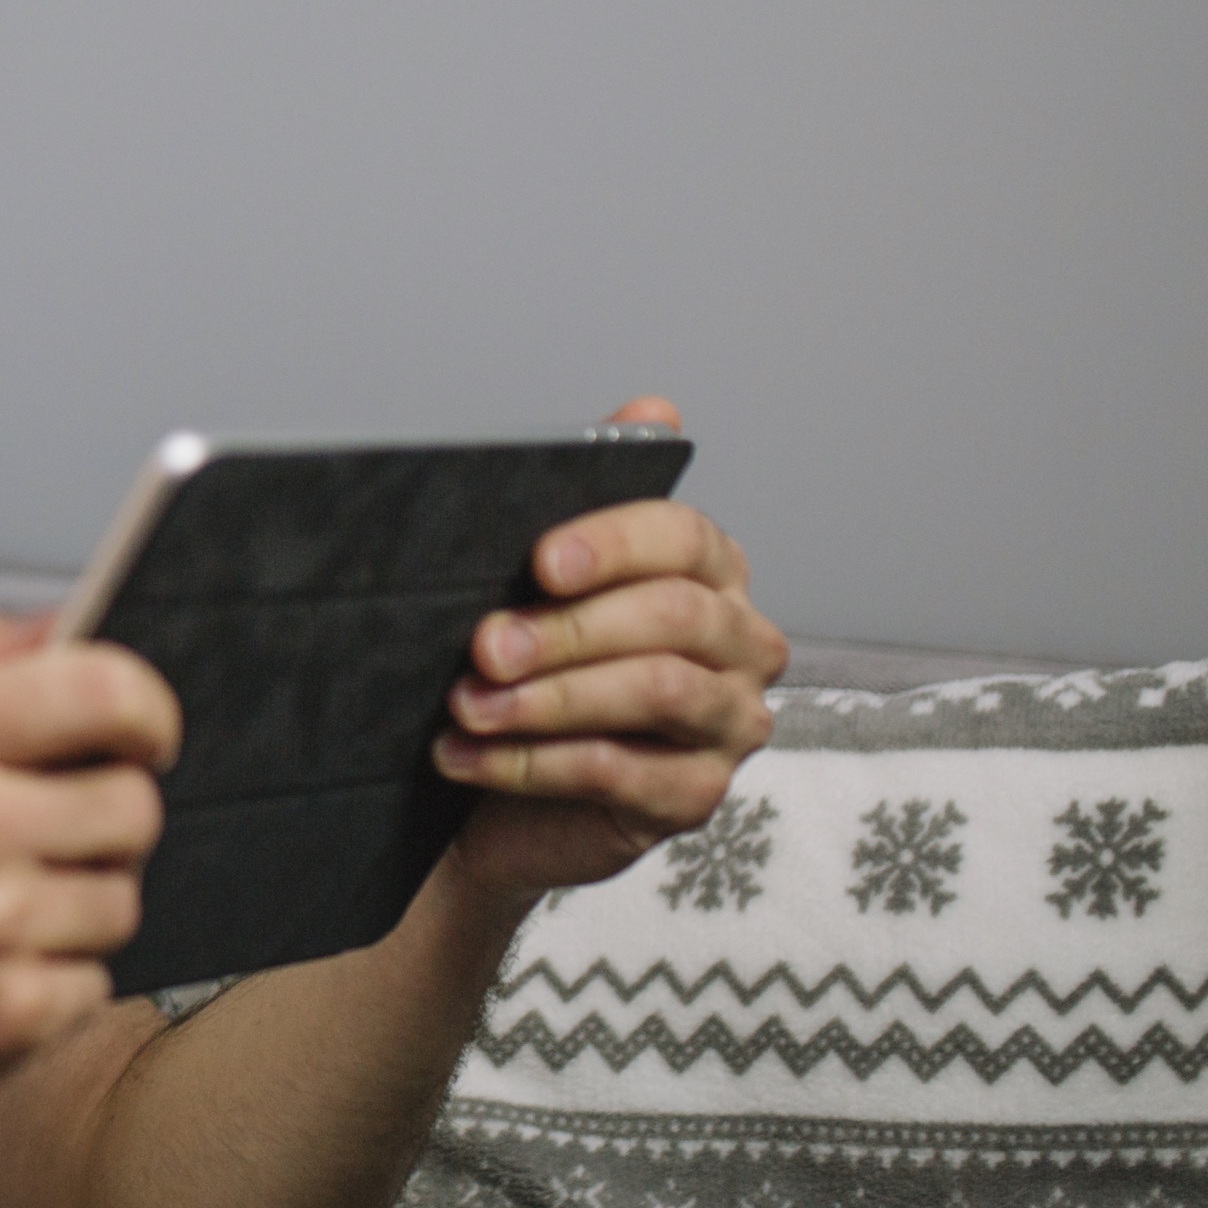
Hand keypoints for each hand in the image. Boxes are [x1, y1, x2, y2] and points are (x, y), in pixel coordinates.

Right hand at [0, 613, 176, 1143]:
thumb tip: (64, 621)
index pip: (107, 690)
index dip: (145, 710)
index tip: (135, 735)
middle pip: (133, 803)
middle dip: (99, 816)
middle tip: (34, 836)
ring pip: (121, 898)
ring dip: (73, 904)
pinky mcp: (5, 1020)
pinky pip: (95, 983)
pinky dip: (49, 981)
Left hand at [431, 395, 788, 902]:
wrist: (492, 791)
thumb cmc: (527, 670)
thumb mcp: (538, 583)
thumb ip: (586, 496)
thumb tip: (655, 410)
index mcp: (711, 574)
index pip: (685, 539)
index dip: (613, 544)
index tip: (540, 560)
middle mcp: (739, 644)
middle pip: (674, 619)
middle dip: (568, 630)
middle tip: (484, 646)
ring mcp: (727, 724)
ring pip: (657, 692)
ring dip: (549, 699)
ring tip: (467, 704)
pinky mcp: (694, 797)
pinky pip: (621, 773)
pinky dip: (533, 763)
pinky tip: (468, 755)